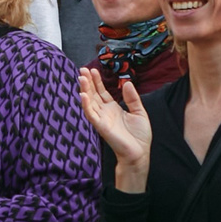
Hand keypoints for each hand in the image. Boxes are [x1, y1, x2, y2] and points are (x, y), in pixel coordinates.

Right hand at [78, 68, 152, 189]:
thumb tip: (127, 83)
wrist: (139, 152)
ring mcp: (102, 119)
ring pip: (90, 102)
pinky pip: (91, 115)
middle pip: (93, 94)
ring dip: (85, 90)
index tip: (93, 70)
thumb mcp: (139, 112)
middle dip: (88, 82)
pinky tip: (83, 95)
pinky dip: (86, 105)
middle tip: (82, 69)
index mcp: (113, 108)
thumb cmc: (139, 135)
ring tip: (81, 77)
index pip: (102, 92)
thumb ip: (132, 98)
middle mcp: (105, 112)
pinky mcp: (101, 127)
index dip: (97, 81)